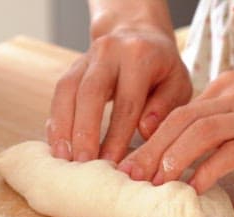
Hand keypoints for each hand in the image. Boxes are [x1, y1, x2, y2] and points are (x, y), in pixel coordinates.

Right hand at [46, 21, 191, 162]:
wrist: (139, 35)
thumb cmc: (162, 70)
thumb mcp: (177, 84)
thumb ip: (164, 107)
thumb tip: (144, 130)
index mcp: (139, 56)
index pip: (126, 101)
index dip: (117, 135)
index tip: (111, 163)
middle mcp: (109, 51)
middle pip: (90, 93)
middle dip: (84, 131)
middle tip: (81, 162)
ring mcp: (86, 57)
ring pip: (67, 91)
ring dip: (63, 126)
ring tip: (63, 157)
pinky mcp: (72, 67)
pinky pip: (59, 92)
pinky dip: (56, 120)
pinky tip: (57, 144)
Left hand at [118, 70, 233, 193]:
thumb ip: (223, 117)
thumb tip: (191, 145)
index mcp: (226, 87)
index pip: (178, 111)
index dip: (151, 138)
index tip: (134, 160)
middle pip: (180, 120)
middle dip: (149, 150)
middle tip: (129, 175)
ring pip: (199, 132)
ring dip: (171, 159)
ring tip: (154, 183)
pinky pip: (231, 154)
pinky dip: (207, 171)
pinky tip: (194, 188)